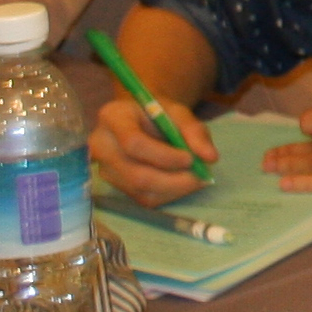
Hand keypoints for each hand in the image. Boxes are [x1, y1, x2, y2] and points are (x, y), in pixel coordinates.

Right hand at [89, 93, 219, 204]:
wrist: (141, 120)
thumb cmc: (158, 113)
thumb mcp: (178, 113)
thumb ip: (194, 131)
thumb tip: (210, 157)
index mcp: (112, 116)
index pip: (133, 143)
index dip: (164, 156)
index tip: (190, 158)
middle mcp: (101, 145)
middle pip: (135, 174)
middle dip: (172, 180)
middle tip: (200, 176)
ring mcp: (104, 169)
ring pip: (140, 190)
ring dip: (174, 189)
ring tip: (195, 178)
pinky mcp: (115, 186)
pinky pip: (142, 199)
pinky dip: (169, 194)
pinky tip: (183, 183)